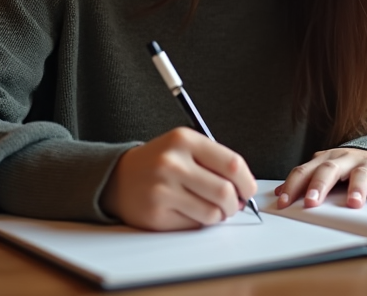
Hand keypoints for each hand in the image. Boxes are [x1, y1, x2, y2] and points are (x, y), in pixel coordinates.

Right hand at [100, 127, 257, 230]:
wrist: (118, 177)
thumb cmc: (160, 162)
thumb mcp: (185, 147)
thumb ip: (215, 162)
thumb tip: (244, 192)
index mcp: (184, 140)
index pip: (232, 163)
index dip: (247, 181)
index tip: (248, 189)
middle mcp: (172, 163)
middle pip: (224, 192)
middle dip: (235, 204)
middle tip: (232, 205)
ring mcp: (162, 190)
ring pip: (212, 213)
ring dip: (218, 216)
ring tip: (210, 208)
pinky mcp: (156, 215)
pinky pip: (193, 226)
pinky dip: (198, 223)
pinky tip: (188, 212)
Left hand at [275, 148, 366, 209]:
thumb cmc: (345, 169)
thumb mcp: (323, 170)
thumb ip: (304, 180)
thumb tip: (278, 193)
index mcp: (324, 160)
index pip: (304, 171)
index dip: (292, 186)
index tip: (283, 202)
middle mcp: (343, 159)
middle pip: (328, 170)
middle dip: (318, 186)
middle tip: (311, 202)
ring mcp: (365, 164)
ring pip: (359, 174)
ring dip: (356, 188)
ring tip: (353, 204)